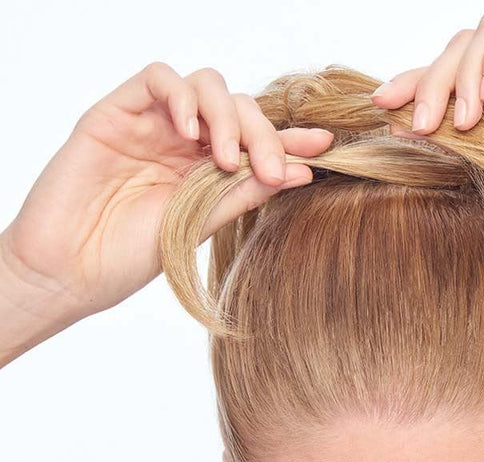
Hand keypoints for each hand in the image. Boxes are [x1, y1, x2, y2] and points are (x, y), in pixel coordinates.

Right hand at [2, 62, 333, 315]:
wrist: (71, 271)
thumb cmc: (130, 256)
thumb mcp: (200, 226)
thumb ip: (244, 194)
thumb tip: (301, 172)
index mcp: (207, 172)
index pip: (255, 142)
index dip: (290, 139)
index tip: (323, 146)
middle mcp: (184, 145)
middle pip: (238, 108)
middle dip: (263, 132)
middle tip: (271, 168)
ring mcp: (152, 126)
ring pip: (204, 86)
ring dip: (227, 115)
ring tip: (227, 159)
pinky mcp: (116, 112)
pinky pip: (156, 79)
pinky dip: (181, 98)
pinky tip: (190, 134)